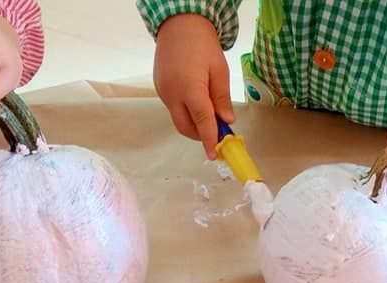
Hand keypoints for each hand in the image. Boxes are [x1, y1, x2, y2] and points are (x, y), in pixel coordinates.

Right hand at [154, 14, 234, 159]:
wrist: (179, 25)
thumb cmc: (202, 45)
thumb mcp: (220, 70)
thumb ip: (222, 98)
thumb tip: (227, 121)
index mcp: (190, 88)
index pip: (202, 122)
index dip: (209, 140)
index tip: (215, 155)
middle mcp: (172, 93)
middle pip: (186, 127)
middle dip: (201, 135)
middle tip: (218, 133)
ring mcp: (163, 92)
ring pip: (179, 119)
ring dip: (194, 124)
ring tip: (209, 115)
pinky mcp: (159, 89)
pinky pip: (173, 109)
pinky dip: (186, 112)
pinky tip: (197, 102)